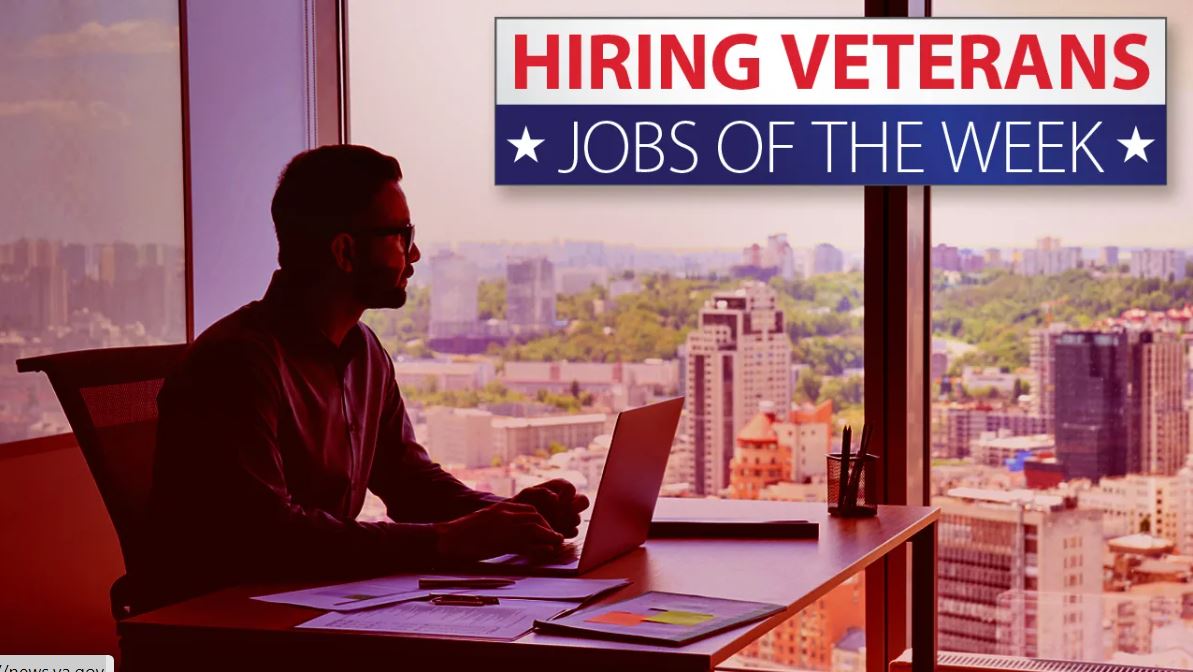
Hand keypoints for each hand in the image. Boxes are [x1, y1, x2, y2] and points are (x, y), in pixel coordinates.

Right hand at [433, 501, 562, 561]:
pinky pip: (528, 543)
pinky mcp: (502, 540)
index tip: (547, 529)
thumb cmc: (461, 534)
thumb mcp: (483, 521)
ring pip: (535, 526)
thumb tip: (508, 532)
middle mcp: (505, 513)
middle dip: (548, 526)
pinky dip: (540, 547)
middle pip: (536, 515)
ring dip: (549, 534)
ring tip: (557, 543)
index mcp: (500, 507)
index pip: (529, 508)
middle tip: (555, 537)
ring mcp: (504, 526)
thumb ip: (498, 523)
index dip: (541, 519)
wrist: (446, 539)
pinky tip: (548, 552)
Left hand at [511, 478, 590, 537]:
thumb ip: (541, 492)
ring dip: (566, 522)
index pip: (570, 488)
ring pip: (577, 518)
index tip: (556, 502)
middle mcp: (568, 501)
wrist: (517, 521)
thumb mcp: (527, 494)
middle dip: (574, 508)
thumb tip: (556, 498)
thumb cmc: (521, 504)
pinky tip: (553, 532)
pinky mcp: (567, 530)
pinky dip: (565, 533)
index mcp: (559, 488)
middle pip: (584, 501)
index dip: (566, 495)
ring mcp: (569, 516)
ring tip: (551, 524)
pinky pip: (574, 532)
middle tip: (559, 514)